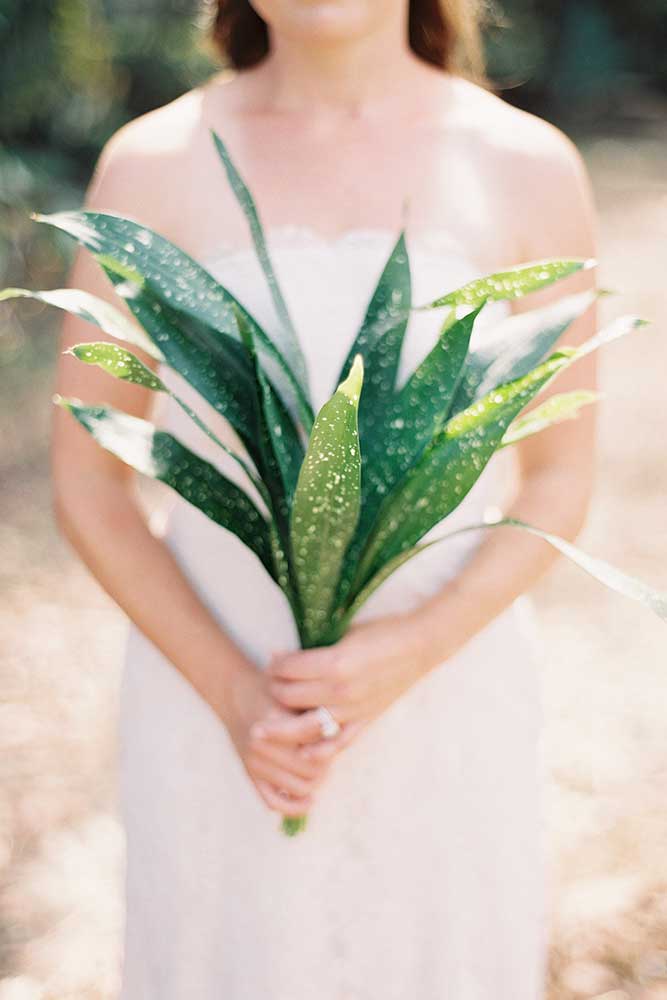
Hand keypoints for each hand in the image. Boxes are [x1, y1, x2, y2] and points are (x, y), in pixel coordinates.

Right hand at [221, 659, 342, 817]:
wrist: (234, 695)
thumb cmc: (270, 690)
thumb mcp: (291, 692)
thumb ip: (311, 710)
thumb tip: (337, 731)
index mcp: (274, 720)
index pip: (316, 743)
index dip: (331, 741)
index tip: (335, 733)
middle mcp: (261, 744)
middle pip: (313, 769)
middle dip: (327, 762)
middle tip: (330, 751)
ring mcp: (254, 762)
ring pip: (300, 787)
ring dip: (315, 781)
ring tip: (320, 768)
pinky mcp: (249, 775)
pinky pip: (274, 802)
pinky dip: (295, 806)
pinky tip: (309, 799)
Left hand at [263, 612, 435, 740]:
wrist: (418, 647)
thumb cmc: (380, 633)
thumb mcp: (344, 633)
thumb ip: (313, 648)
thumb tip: (279, 656)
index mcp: (334, 662)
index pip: (287, 669)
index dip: (274, 665)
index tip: (272, 662)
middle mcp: (340, 690)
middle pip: (288, 697)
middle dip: (273, 690)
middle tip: (269, 685)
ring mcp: (352, 710)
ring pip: (303, 727)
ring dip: (281, 725)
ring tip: (266, 724)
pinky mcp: (364, 722)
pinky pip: (334, 745)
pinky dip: (315, 752)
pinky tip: (300, 751)